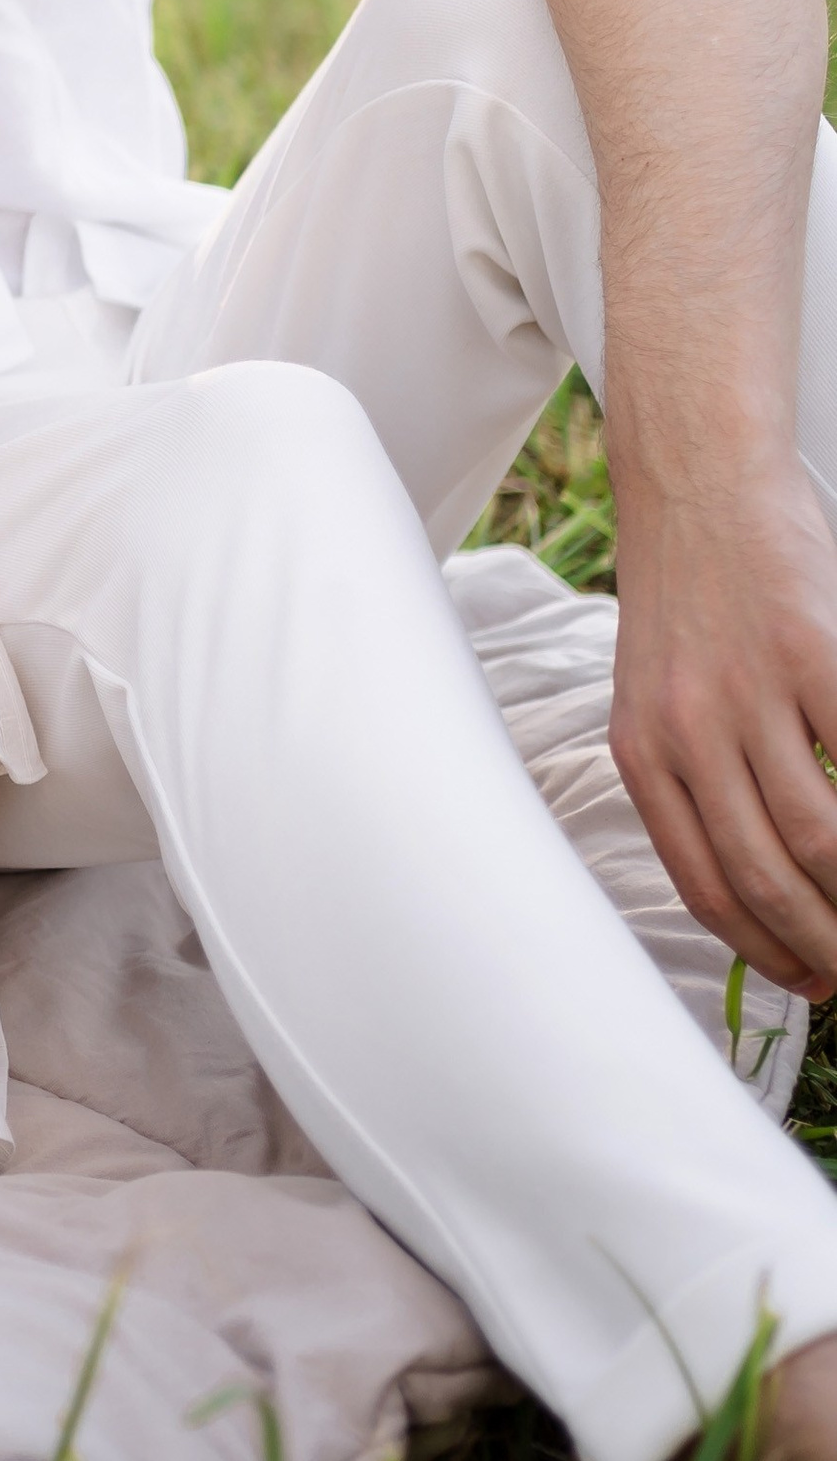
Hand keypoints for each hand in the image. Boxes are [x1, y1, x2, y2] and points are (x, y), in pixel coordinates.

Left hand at [611, 447, 836, 998]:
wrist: (697, 477)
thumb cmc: (692, 589)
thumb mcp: (660, 689)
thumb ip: (697, 772)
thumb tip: (759, 872)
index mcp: (642, 750)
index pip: (705, 884)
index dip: (766, 949)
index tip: (812, 983)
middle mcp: (687, 730)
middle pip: (767, 875)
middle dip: (827, 943)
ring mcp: (748, 691)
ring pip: (820, 833)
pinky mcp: (809, 648)